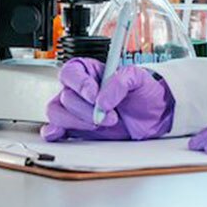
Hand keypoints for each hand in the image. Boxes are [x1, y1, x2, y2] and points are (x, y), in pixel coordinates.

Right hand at [42, 58, 175, 141]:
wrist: (152, 117)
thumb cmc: (143, 94)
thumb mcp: (138, 79)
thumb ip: (120, 82)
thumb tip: (102, 99)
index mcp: (88, 71)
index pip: (72, 73)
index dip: (80, 84)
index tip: (94, 96)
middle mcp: (77, 89)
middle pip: (65, 97)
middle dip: (87, 110)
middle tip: (109, 116)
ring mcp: (74, 110)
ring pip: (56, 113)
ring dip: (77, 122)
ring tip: (100, 126)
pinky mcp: (74, 128)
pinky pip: (54, 129)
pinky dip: (54, 132)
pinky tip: (61, 134)